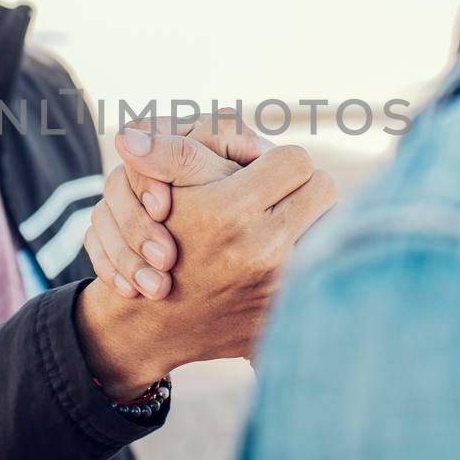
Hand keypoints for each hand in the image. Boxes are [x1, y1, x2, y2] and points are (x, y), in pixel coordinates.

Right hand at [75, 136, 336, 395]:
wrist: (156, 325)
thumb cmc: (163, 245)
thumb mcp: (166, 191)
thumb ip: (172, 152)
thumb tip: (126, 135)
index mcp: (230, 214)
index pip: (296, 160)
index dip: (278, 161)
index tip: (265, 171)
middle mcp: (263, 252)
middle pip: (325, 188)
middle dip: (303, 187)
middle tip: (282, 193)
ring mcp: (281, 287)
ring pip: (333, 225)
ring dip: (312, 220)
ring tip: (284, 222)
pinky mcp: (292, 311)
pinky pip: (327, 265)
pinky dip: (311, 257)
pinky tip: (286, 256)